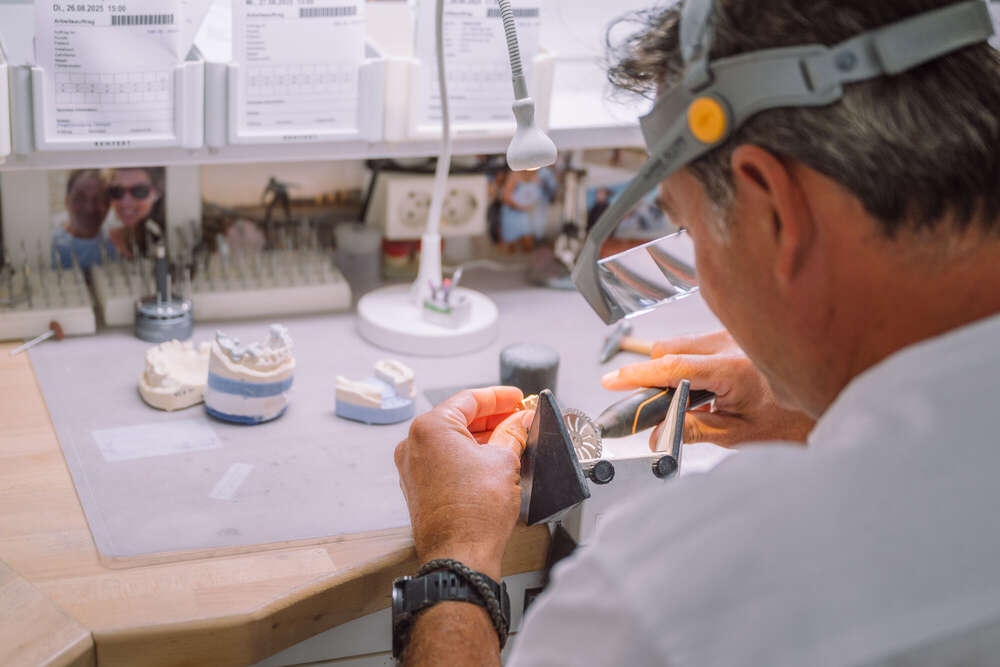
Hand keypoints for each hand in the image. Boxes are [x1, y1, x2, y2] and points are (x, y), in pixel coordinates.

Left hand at [395, 387, 533, 580]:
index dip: (499, 397)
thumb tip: (521, 421)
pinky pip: (445, 460)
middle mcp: (414, 444)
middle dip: (492, 417)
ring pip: (452, 440)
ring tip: (511, 437)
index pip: (469, 399)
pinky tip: (491, 458)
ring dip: (481, 437)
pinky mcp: (418, 487)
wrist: (460, 557)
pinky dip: (467, 456)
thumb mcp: (504, 461)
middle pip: (458, 418)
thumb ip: (513, 433)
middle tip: (518, 417)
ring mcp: (413, 467)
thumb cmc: (474, 515)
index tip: (516, 397)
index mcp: (430, 428)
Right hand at [601, 330, 814, 447]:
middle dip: (655, 375)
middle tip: (660, 407)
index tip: (612, 381)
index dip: (637, 375)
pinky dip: (694, 364)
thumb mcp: (739, 433)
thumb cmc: (792, 418)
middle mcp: (732, 344)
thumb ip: (694, 430)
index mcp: (734, 370)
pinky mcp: (737, 333)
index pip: (673, 367)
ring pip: (682, 344)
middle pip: (669, 349)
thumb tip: (656, 435)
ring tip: (696, 400)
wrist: (831, 396)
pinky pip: (700, 343)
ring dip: (676, 370)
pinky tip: (711, 388)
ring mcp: (735, 334)